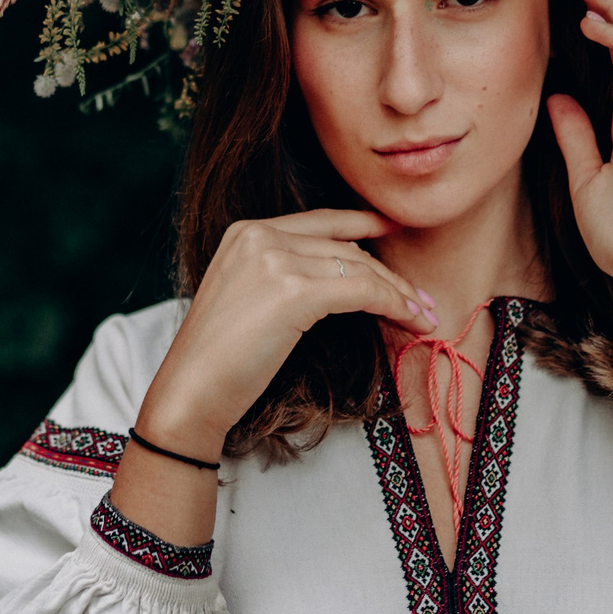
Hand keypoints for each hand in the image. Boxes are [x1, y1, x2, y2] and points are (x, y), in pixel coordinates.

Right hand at [138, 210, 433, 459]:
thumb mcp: (247, 300)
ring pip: (359, 269)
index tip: (392, 227)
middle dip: (390, 275)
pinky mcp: (291, 291)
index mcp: (244, 231)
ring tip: (423, 317)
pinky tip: (409, 320)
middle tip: (421, 300)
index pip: (319, 221)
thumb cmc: (218, 361)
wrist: (189, 392)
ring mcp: (273, 259)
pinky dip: (392, 304)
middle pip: (345, 248)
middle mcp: (258, 235)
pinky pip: (360, 291)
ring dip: (398, 294)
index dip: (361, 222)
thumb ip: (283, 276)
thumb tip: (345, 276)